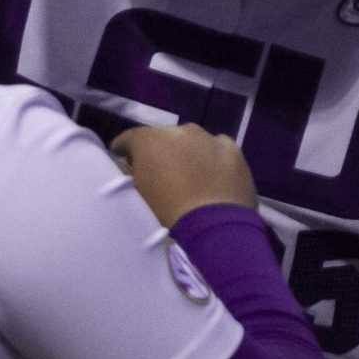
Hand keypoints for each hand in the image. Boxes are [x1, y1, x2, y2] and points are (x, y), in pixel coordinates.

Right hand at [110, 123, 257, 222]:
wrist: (214, 227)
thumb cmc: (167, 214)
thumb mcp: (138, 195)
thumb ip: (132, 174)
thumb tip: (132, 167)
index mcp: (149, 140)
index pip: (128, 140)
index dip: (124, 152)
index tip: (124, 163)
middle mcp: (179, 130)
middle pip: (164, 138)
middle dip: (161, 152)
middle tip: (162, 174)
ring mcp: (209, 138)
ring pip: (193, 142)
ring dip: (189, 154)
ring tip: (192, 178)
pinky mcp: (234, 150)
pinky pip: (218, 149)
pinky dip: (214, 159)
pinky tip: (216, 177)